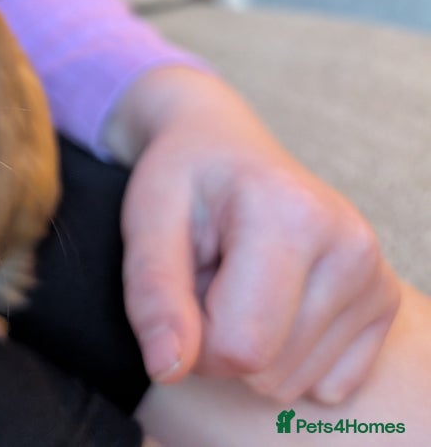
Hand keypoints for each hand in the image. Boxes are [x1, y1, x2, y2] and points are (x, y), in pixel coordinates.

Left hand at [105, 66, 401, 404]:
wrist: (222, 147)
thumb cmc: (180, 181)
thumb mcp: (146, 222)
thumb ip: (153, 294)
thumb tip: (169, 370)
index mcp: (293, 217)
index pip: (240, 347)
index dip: (190, 339)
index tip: (179, 288)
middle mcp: (352, 247)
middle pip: (268, 372)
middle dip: (217, 340)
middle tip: (209, 275)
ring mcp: (377, 277)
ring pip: (293, 384)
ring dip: (249, 345)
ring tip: (237, 279)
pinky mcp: (385, 303)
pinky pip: (324, 384)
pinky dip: (286, 355)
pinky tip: (273, 296)